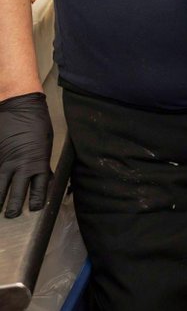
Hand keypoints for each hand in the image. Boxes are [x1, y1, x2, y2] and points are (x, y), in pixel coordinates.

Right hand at [0, 92, 52, 217]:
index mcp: (38, 163)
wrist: (19, 106)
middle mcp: (20, 166)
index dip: (37, 202)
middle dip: (12, 207)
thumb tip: (45, 178)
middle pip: (16, 194)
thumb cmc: (36, 122)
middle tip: (10, 215)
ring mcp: (4, 162)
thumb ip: (42, 163)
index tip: (34, 208)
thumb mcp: (46, 144)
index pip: (39, 190)